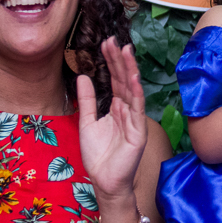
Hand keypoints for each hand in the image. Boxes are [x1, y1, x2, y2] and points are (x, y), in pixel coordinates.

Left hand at [77, 37, 146, 203]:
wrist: (104, 181)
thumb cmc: (98, 156)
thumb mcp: (87, 123)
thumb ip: (87, 100)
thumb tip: (83, 76)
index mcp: (117, 107)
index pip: (115, 80)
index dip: (111, 62)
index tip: (106, 44)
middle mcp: (128, 110)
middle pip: (124, 80)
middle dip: (119, 60)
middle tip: (113, 41)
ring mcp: (134, 120)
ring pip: (132, 90)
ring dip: (129, 71)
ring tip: (125, 51)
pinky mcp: (138, 132)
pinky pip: (137, 109)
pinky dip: (135, 93)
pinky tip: (132, 78)